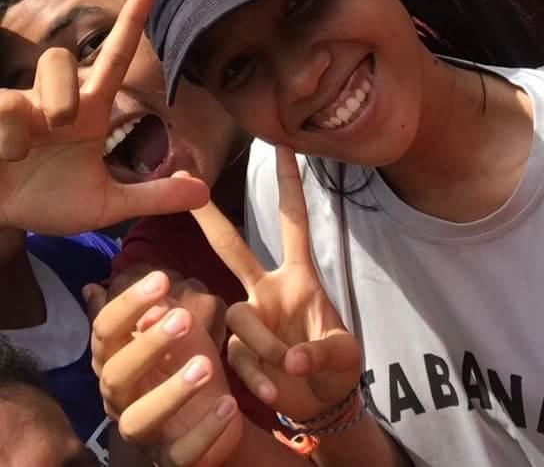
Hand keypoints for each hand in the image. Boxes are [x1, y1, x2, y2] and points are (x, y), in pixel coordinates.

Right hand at [0, 0, 208, 233]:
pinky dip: (9, 139)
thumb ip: (151, 196)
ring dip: (46, 107)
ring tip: (27, 149)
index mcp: (88, 108)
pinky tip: (6, 157)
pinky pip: (5, 108)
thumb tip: (203, 192)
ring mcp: (18, 102)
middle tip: (64, 126)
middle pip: (64, 59)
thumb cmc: (44, 200)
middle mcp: (54, 96)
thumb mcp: (103, 205)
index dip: (132, 19)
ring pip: (40, 72)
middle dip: (66, 92)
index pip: (115, 54)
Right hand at [89, 271, 242, 465]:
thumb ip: (142, 311)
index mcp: (116, 361)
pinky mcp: (171, 458)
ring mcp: (143, 433)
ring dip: (172, 392)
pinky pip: (181, 453)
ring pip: (140, 420)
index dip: (128, 305)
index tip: (161, 278)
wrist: (212, 415)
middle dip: (148, 346)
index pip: (105, 332)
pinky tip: (228, 404)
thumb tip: (92, 288)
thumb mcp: (170, 333)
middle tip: (183, 319)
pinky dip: (205, 431)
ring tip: (206, 366)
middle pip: (117, 375)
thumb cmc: (183, 363)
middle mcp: (120, 398)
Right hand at [193, 146, 363, 423]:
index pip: (293, 222)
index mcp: (300, 277)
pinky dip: (260, 377)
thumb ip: (321, 353)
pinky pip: (238, 356)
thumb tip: (293, 359)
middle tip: (192, 190)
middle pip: (234, 248)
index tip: (285, 146)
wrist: (322, 404)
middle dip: (212, 220)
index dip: (290, 186)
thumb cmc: (337, 367)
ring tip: (292, 370)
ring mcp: (251, 319)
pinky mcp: (237, 351)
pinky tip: (279, 391)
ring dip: (266, 347)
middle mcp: (268, 291)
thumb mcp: (344, 356)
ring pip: (238, 316)